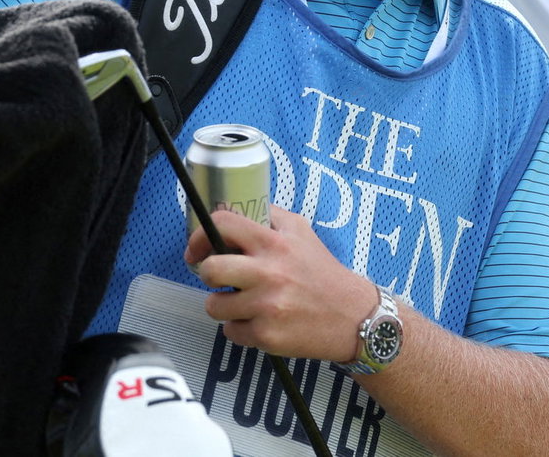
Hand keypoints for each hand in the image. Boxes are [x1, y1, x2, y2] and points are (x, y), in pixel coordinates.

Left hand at [186, 204, 377, 363]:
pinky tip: (262, 321)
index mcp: (275, 243)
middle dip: (208, 275)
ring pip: (214, 306)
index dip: (200, 235)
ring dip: (224, 305)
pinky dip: (241, 328)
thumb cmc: (322, 273)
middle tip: (221, 279)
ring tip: (247, 303)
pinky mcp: (266, 335)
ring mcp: (266, 306)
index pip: (224, 224)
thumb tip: (232, 212)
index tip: (197, 249)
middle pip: (210, 269)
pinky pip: (230, 331)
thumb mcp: (301, 232)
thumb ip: (269, 217)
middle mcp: (269, 272)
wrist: (351, 316)